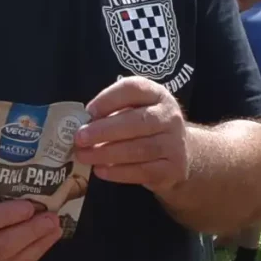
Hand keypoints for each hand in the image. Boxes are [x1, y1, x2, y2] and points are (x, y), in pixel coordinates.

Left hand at [74, 77, 188, 192]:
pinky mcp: (172, 169)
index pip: (134, 89)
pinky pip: (143, 171)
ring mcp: (174, 144)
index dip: (109, 99)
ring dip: (107, 153)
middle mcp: (169, 116)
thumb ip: (112, 112)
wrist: (180, 155)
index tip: (88, 111)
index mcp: (157, 95)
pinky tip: (100, 170)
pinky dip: (118, 172)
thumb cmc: (146, 128)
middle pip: (137, 121)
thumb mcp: (134, 110)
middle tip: (80, 138)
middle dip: (104, 130)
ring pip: (139, 149)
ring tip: (84, 156)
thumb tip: (83, 124)